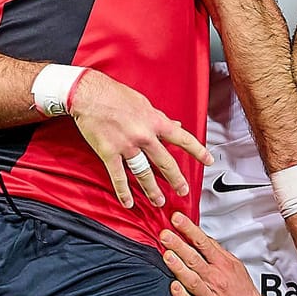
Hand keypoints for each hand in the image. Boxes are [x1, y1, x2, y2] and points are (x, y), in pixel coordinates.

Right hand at [69, 71, 211, 207]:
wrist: (88, 94)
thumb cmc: (114, 94)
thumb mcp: (143, 103)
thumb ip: (160, 117)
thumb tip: (175, 124)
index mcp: (155, 121)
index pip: (183, 139)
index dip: (198, 151)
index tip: (208, 161)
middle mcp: (144, 135)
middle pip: (165, 162)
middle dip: (176, 179)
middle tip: (183, 191)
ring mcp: (126, 146)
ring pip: (144, 173)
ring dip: (152, 190)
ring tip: (158, 201)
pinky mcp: (109, 153)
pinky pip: (119, 176)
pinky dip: (123, 191)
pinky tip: (128, 202)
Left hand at [161, 213, 277, 295]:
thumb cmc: (242, 294)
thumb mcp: (235, 267)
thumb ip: (217, 252)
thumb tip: (202, 237)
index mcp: (223, 266)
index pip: (203, 243)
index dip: (189, 230)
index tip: (177, 219)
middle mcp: (215, 280)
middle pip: (194, 259)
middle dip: (179, 245)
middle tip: (165, 235)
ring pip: (192, 280)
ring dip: (178, 267)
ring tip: (167, 255)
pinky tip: (174, 287)